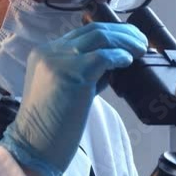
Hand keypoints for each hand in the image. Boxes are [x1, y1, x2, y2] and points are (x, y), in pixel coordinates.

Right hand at [0, 22, 147, 175]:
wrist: (34, 146)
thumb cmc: (49, 126)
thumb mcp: (63, 88)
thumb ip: (83, 72)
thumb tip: (114, 61)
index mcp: (44, 53)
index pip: (81, 34)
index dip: (109, 33)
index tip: (127, 39)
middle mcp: (50, 51)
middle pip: (93, 30)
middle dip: (122, 33)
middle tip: (141, 41)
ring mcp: (60, 60)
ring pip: (100, 37)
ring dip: (126, 41)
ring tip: (142, 49)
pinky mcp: (73, 73)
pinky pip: (104, 56)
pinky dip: (120, 56)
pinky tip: (128, 61)